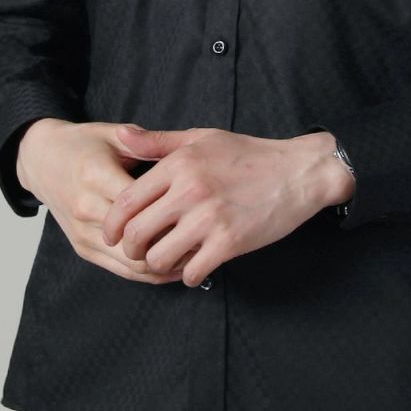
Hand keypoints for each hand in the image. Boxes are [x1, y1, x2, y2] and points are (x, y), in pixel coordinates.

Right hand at [15, 119, 190, 284]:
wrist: (41, 160)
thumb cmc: (82, 144)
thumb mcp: (112, 134)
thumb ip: (146, 143)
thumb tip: (183, 152)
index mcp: (95, 175)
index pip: (139, 204)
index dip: (172, 212)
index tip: (201, 210)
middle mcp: (85, 207)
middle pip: (136, 239)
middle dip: (173, 242)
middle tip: (205, 238)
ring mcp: (81, 231)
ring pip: (129, 262)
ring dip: (163, 263)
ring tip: (194, 255)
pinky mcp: (81, 247)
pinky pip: (119, 270)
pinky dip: (148, 274)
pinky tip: (172, 267)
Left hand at [99, 125, 336, 288]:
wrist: (299, 172)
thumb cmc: (249, 154)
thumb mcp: (201, 138)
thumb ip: (158, 141)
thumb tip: (121, 135)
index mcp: (179, 164)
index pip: (126, 201)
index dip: (112, 225)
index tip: (112, 236)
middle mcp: (190, 190)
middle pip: (137, 234)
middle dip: (131, 250)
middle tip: (140, 252)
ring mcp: (210, 218)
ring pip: (160, 257)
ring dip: (159, 265)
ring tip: (170, 259)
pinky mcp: (230, 241)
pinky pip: (193, 272)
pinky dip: (189, 275)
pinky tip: (196, 266)